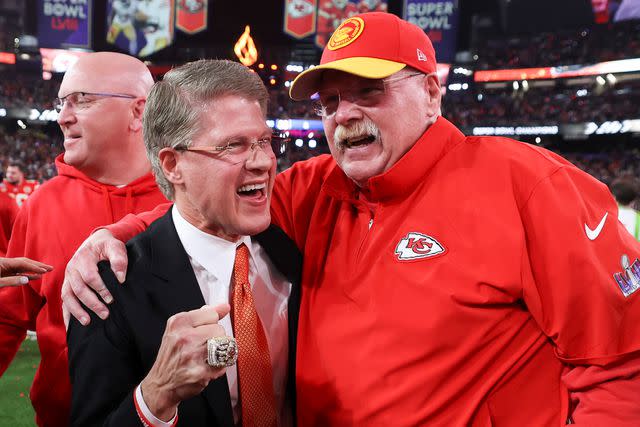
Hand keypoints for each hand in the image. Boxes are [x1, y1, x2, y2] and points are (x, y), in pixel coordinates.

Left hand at [0, 257, 52, 286]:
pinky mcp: (6, 273)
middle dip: (38, 265)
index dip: (33, 267)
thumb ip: (11, 281)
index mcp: (3, 262)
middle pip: (24, 262)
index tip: (44, 271)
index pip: (22, 263)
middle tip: (51, 268)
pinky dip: (28, 274)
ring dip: (35, 269)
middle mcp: (6, 263)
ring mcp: (6, 268)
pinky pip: (19, 273)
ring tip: (47, 271)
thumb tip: (27, 280)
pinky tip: (37, 276)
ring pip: (23, 267)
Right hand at [62, 228, 127, 327]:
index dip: (100, 289)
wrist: (94, 242)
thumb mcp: (115, 246)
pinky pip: (64, 300)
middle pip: (78, 289)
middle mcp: (72, 268)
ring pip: (68, 296)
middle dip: (91, 303)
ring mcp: (67, 277)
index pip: (90, 276)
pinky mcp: (67, 285)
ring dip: (77, 310)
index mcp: (83, 258)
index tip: (111, 299)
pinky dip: (67, 313)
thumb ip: (119, 259)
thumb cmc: (107, 246)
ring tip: (87, 322)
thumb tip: (121, 278)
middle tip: (105, 314)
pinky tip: (71, 326)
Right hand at [141, 304, 230, 420]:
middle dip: (216, 339)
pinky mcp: (200, 373)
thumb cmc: (172, 355)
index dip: (210, 324)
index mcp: (178, 323)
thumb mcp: (180, 329)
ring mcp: (192, 355)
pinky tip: (207, 368)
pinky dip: (219, 367)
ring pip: (224, 346)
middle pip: (220, 330)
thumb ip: (203, 316)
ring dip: (219, 353)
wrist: (161, 384)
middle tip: (204, 347)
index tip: (202, 332)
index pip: (212, 314)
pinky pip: (224, 364)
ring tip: (207, 357)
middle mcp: (184, 337)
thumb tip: (225, 307)